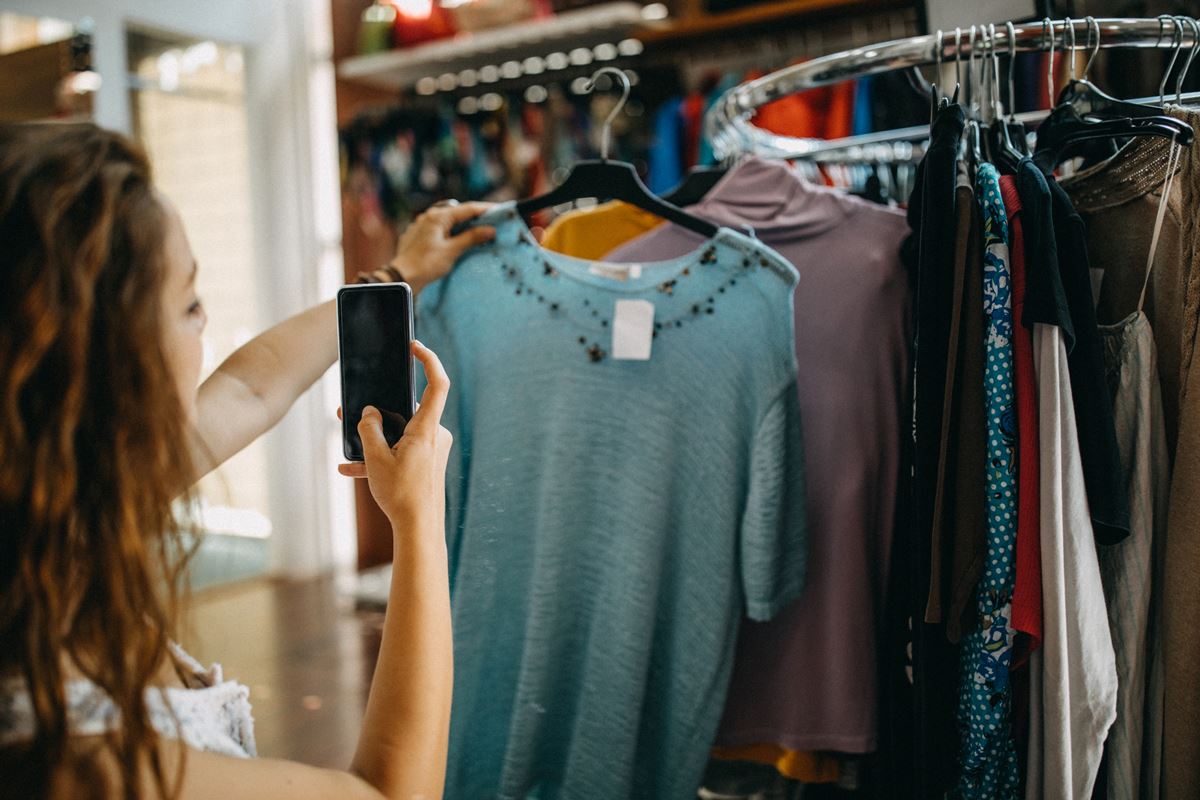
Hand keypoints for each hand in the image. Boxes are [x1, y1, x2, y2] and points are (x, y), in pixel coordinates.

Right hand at [338, 342, 453, 528]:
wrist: (419, 530)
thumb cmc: (401, 494)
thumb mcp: (376, 458)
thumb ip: (369, 430)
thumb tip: (369, 414)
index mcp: (427, 429)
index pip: (437, 384)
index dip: (429, 361)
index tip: (414, 347)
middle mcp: (435, 435)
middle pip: (406, 411)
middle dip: (378, 412)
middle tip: (351, 409)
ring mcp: (432, 450)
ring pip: (400, 434)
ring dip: (374, 439)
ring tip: (346, 447)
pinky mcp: (427, 463)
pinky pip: (402, 452)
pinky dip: (380, 458)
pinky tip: (350, 469)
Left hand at [391, 201, 494, 295]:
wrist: (402, 278)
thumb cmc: (426, 264)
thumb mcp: (452, 251)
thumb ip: (471, 238)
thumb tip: (490, 230)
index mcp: (438, 216)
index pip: (468, 209)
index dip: (486, 209)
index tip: (500, 210)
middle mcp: (428, 216)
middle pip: (457, 212)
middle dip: (474, 216)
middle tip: (490, 220)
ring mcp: (421, 225)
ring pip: (447, 220)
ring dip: (461, 224)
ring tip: (475, 230)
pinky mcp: (417, 235)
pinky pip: (438, 228)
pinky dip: (450, 231)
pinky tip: (455, 239)